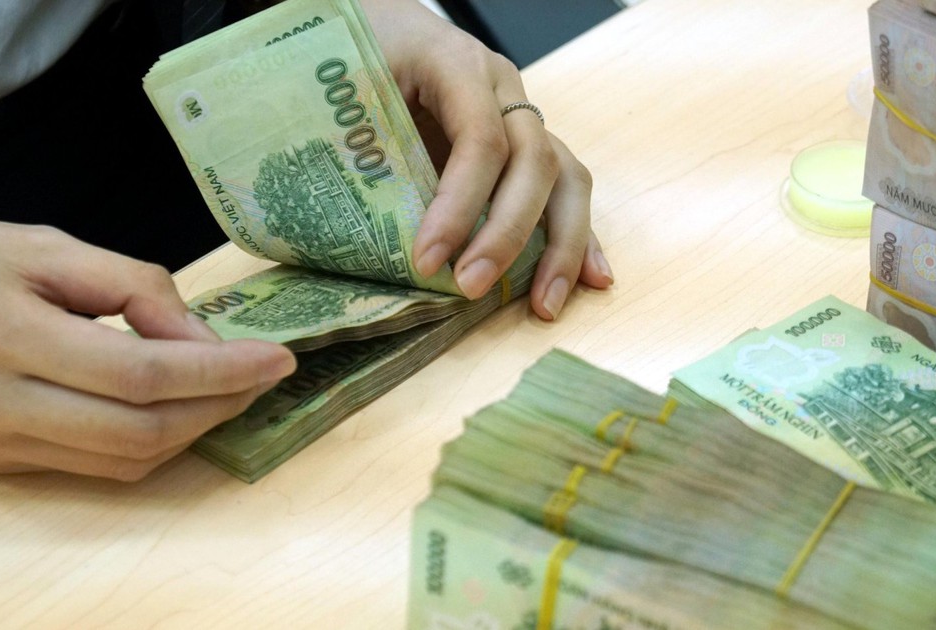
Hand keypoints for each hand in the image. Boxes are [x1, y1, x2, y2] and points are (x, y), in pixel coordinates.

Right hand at [0, 212, 295, 480]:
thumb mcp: (45, 246)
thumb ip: (134, 287)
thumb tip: (205, 342)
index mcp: (2, 332)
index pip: (141, 375)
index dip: (221, 374)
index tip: (276, 359)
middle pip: (139, 432)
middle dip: (218, 408)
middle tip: (262, 377)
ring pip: (120, 463)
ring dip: (191, 432)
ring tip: (229, 391)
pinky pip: (88, 467)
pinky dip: (145, 443)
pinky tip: (173, 408)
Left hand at [361, 0, 613, 319]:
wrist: (377, 23)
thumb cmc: (354, 51)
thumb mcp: (343, 85)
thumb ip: (357, 144)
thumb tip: (356, 234)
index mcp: (458, 64)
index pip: (480, 139)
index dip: (458, 205)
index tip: (425, 260)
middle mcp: (504, 89)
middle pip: (533, 161)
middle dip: (505, 234)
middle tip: (468, 287)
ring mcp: (521, 117)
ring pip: (564, 177)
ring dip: (561, 245)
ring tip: (546, 306)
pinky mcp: (524, 146)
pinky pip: (565, 188)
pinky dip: (578, 236)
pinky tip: (592, 279)